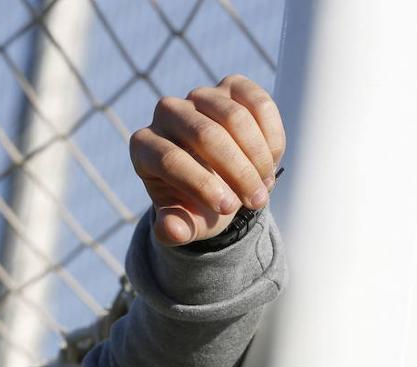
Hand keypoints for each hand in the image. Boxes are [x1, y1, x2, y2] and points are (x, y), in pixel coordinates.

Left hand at [130, 75, 285, 245]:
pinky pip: (259, 103)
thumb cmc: (194, 204)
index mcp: (144, 146)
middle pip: (205, 135)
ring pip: (235, 117)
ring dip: (257, 157)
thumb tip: (173, 230)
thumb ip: (174, 230)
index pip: (170, 159)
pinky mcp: (232, 86)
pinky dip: (271, 136)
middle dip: (237, 172)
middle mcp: (166, 113)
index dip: (202, 184)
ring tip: (264, 187)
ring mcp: (199, 96)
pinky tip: (272, 161)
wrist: (218, 182)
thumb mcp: (184, 223)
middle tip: (256, 202)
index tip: (229, 209)